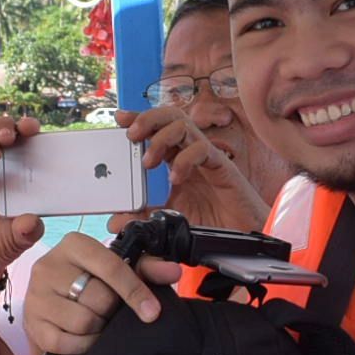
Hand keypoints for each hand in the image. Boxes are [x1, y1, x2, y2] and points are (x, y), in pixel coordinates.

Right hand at [0, 114, 47, 296]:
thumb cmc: (5, 241)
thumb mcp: (21, 240)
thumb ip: (29, 231)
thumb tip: (32, 222)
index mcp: (24, 173)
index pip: (27, 143)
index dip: (29, 131)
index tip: (34, 127)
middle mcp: (3, 169)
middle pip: (2, 136)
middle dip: (6, 128)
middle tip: (11, 135)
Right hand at [19, 231, 169, 354]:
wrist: (53, 305)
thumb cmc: (90, 283)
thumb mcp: (118, 270)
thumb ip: (147, 268)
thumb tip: (174, 272)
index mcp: (74, 244)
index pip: (111, 266)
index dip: (135, 291)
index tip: (152, 312)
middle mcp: (48, 265)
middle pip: (99, 299)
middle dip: (111, 311)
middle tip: (108, 311)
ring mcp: (35, 296)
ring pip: (84, 322)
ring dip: (98, 329)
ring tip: (95, 322)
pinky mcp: (30, 324)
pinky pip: (66, 342)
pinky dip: (82, 345)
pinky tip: (83, 336)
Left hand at [119, 105, 267, 231]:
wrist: (240, 237)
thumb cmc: (211, 224)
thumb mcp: (168, 220)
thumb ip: (143, 218)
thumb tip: (114, 222)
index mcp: (177, 159)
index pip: (158, 128)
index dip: (139, 118)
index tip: (119, 118)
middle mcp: (191, 153)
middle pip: (170, 116)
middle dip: (148, 119)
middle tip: (132, 136)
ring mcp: (207, 157)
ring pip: (184, 125)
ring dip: (161, 138)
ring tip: (149, 162)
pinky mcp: (222, 166)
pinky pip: (202, 148)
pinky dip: (184, 159)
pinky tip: (176, 178)